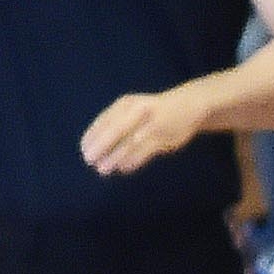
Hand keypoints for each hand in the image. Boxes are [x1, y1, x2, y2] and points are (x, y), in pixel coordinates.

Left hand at [80, 86, 206, 174]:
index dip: (93, 135)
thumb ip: (114, 122)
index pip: (105, 120)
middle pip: (117, 130)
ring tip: (102, 169)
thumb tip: (91, 144)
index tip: (83, 148)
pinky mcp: (166, 137)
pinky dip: (133, 161)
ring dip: (115, 157)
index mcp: (127, 104)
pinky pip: (146, 151)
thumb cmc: (152, 111)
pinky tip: (123, 168)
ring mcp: (154, 124)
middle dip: (101, 146)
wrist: (189, 106)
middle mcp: (139, 111)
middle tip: (88, 160)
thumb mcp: (132, 109)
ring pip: (131, 143)